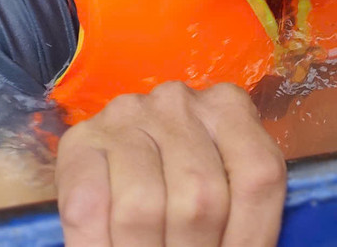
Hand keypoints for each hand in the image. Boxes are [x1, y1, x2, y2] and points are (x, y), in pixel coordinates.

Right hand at [56, 82, 285, 246]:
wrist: (118, 155)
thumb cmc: (182, 179)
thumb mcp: (225, 183)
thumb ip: (243, 212)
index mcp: (229, 108)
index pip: (257, 179)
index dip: (249, 238)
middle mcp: (178, 103)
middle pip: (201, 199)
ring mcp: (125, 118)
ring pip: (143, 209)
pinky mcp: (79, 142)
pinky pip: (88, 211)